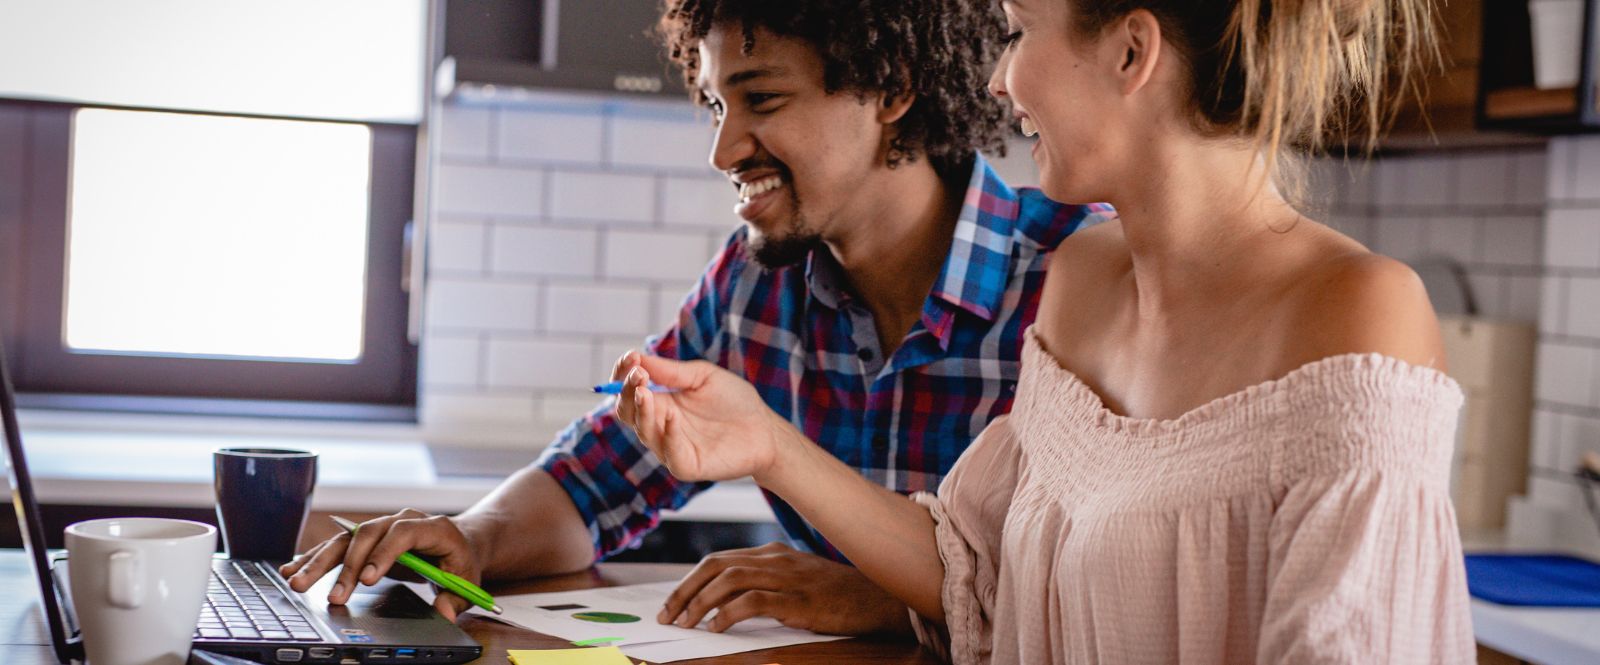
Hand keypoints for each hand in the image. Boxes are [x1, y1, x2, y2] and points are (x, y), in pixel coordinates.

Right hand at [277, 509, 483, 620]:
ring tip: (297, 582)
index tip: (368, 580)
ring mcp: (382, 526)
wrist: (458, 542)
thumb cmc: (461, 561)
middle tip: (332, 597)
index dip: (384, 554)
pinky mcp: (368, 539)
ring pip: (347, 539)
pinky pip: (339, 545)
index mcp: (432, 527)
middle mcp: (402, 520)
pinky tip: (293, 568)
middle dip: (346, 566)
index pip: (403, 533)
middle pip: (367, 535)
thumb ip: (456, 598)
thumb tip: (444, 614)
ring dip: (320, 562)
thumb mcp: (467, 580)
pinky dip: (316, 557)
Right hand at [613, 351, 792, 482]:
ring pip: (644, 432)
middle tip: (638, 375)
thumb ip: (671, 371)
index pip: (629, 391)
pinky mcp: (687, 465)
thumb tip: (637, 358)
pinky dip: (669, 435)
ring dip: (641, 411)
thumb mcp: (702, 377)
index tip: (630, 357)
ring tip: (645, 391)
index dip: (622, 375)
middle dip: (626, 392)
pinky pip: (670, 453)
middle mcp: (660, 425)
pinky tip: (673, 417)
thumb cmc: (734, 401)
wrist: (765, 429)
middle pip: (627, 412)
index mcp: (661, 402)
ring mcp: (671, 446)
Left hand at [658, 542, 912, 635]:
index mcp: (773, 553)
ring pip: (728, 581)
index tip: (673, 603)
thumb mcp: (799, 581)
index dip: (691, 580)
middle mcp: (775, 559)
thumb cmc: (840, 594)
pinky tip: (715, 629)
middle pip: (715, 566)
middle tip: (667, 615)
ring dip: (699, 603)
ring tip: (684, 624)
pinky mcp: (797, 600)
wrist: (880, 598)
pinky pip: (751, 602)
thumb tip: (727, 604)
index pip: (719, 560)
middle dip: (685, 590)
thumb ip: (767, 584)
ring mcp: (786, 578)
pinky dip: (727, 614)